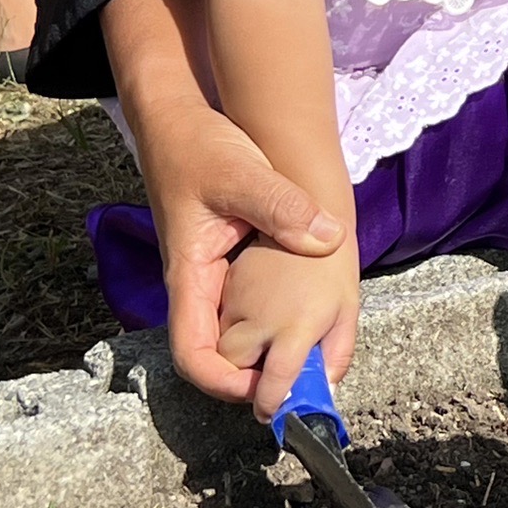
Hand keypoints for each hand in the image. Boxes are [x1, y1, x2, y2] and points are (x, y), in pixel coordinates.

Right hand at [138, 99, 347, 403]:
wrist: (179, 119)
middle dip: (255, 375)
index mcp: (189, 276)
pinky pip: (249, 303)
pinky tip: (309, 312)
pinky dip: (274, 317)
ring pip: (236, 331)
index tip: (267, 389)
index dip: (225, 382)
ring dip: (268, 348)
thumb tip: (328, 239)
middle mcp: (198, 285)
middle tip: (306, 380)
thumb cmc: (198, 146)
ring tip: (316, 356)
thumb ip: (281, 206)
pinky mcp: (229, 261)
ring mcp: (213, 275)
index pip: (193, 354)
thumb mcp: (242, 171)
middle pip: (217, 355)